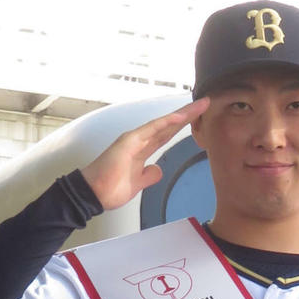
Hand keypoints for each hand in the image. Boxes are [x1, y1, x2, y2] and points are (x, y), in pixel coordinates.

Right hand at [79, 98, 209, 209]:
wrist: (93, 194)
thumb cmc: (110, 187)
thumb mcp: (138, 182)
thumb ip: (148, 175)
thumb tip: (157, 170)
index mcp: (142, 149)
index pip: (167, 134)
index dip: (184, 126)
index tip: (200, 118)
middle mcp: (140, 140)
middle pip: (169, 125)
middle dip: (188, 115)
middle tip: (206, 104)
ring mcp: (135, 139)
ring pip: (163, 123)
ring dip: (182, 114)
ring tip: (200, 105)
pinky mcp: (129, 142)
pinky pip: (151, 130)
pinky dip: (166, 122)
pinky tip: (180, 117)